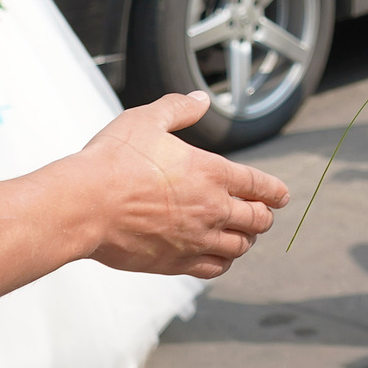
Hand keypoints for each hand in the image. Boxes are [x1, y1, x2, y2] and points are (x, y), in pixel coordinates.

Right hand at [67, 91, 290, 278]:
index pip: (259, 185)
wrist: (85, 204)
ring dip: (246, 239)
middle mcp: (212, 208)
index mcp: (211, 172)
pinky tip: (221, 256)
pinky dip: (224, 261)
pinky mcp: (177, 262)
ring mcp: (196, 239)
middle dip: (263, 216)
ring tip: (244, 235)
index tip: (282, 196)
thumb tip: (201, 100)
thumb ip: (179, 109)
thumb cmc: (113, 161)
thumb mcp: (147, 120)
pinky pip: (215, 267)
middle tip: (262, 214)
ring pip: (240, 246)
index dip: (275, 191)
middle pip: (257, 219)